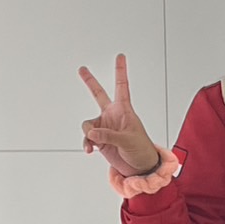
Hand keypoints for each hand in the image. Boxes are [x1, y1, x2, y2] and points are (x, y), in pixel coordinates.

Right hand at [79, 54, 158, 175]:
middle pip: (98, 94)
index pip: (122, 86)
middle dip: (90, 82)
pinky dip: (87, 143)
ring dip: (88, 134)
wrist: (139, 167)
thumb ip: (108, 135)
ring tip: (94, 144)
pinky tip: (90, 150)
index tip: (120, 56)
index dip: (120, 71)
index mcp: (124, 110)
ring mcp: (105, 127)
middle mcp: (113, 115)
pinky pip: (87, 137)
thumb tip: (91, 133)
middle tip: (82, 69)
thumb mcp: (128, 141)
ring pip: (88, 124)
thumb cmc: (142, 150)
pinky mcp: (100, 139)